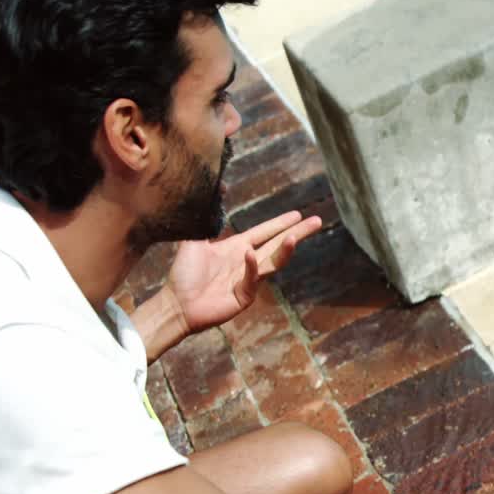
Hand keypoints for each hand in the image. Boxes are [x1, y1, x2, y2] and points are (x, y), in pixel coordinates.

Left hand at [162, 211, 321, 333]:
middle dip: (297, 232)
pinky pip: (251, 279)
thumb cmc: (183, 274)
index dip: (280, 223)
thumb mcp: (193, 240)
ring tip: (295, 237)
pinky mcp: (244, 296)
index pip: (264, 232)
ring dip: (284, 250)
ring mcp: (248, 280)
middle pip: (277, 245)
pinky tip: (250, 253)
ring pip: (272, 262)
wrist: (176, 304)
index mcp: (237, 248)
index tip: (298, 214)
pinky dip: (251, 266)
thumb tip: (214, 190)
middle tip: (317, 221)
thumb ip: (205, 218)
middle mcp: (247, 262)